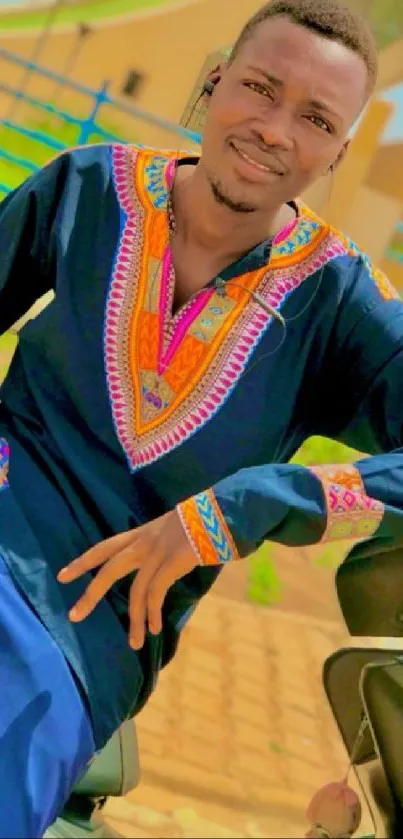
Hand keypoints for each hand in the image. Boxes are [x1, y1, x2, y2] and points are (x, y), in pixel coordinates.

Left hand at [57, 510, 197, 648]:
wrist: (222, 512)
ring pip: (135, 592)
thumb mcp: (173, 528)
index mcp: (142, 533)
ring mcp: (157, 553)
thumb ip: (162, 543)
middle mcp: (144, 542)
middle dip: (91, 594)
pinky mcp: (172, 564)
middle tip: (74, 615)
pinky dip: (152, 614)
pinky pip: (155, 595)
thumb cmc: (203, 521)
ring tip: (133, 644)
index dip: (83, 561)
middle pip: (109, 569)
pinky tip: (153, 629)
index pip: (104, 547)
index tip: (63, 576)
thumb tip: (161, 561)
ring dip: (133, 620)